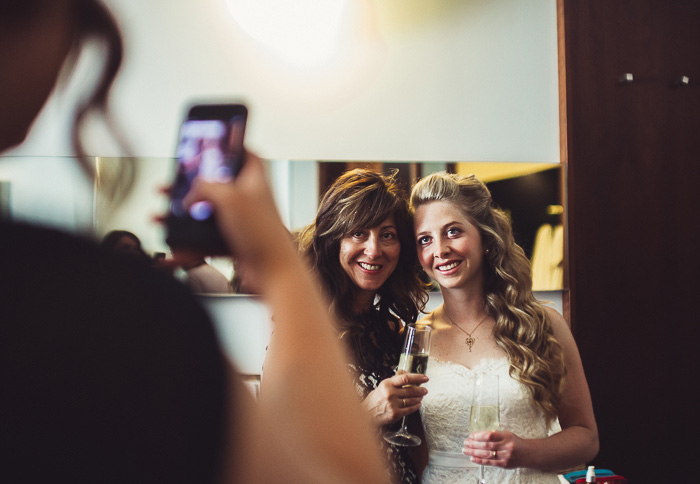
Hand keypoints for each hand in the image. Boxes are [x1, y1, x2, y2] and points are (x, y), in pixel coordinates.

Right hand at [183, 152, 291, 283]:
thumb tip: (190, 194)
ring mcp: (240, 222)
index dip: (230, 145)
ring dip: (182, 216)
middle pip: (216, 184)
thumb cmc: (263, 234)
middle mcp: (248, 199)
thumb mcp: (230, 197)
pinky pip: (204, 240)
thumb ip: (205, 186)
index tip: (213, 140)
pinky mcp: (233, 243)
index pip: (245, 154)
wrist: (273, 274)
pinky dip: (188, 243)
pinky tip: (174, 246)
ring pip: (206, 214)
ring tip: (160, 216)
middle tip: (172, 182)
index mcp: (254, 180)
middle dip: (191, 184)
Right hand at [362, 373, 427, 426]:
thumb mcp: (382, 386)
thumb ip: (394, 381)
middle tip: (425, 389)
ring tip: (421, 396)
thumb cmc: (375, 399)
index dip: (417, 377)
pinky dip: (416, 406)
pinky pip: (410, 409)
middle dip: (421, 390)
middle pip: (411, 390)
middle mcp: (390, 393)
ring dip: (419, 398)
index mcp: (387, 384)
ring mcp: (393, 404)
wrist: (367, 414)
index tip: (425, 378)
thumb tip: (406, 373)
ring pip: (412, 400)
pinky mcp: (395, 414)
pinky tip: (418, 404)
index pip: (405, 378)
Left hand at [463, 430, 522, 468]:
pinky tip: (472, 458)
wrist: (527, 453)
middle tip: (465, 443)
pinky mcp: (504, 464)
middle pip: (487, 445)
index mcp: (506, 436)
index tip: (471, 436)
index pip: (490, 435)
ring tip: (466, 450)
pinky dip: (480, 460)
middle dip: (473, 444)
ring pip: (487, 454)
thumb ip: (494, 435)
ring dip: (474, 452)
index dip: (479, 435)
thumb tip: (477, 435)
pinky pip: (490, 463)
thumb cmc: (514, 442)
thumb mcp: (506, 434)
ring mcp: (505, 456)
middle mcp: (506, 446)